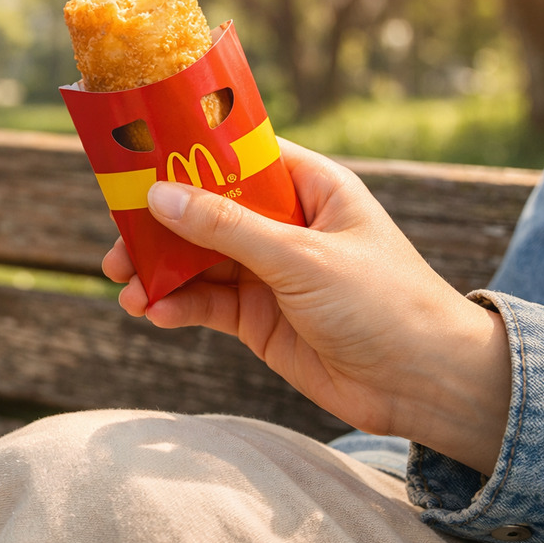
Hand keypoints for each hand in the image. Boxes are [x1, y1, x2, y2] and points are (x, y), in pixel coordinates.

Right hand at [102, 139, 510, 473]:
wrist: (425, 387)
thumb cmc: (385, 303)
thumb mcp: (303, 258)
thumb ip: (228, 228)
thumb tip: (159, 197)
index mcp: (310, 188)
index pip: (239, 156)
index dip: (189, 155)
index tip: (137, 158)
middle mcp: (285, 224)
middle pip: (206, 210)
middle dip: (160, 226)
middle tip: (117, 241)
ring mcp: (269, 272)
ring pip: (198, 260)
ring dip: (160, 272)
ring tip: (125, 287)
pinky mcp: (259, 318)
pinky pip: (206, 304)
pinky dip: (177, 307)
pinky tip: (155, 314)